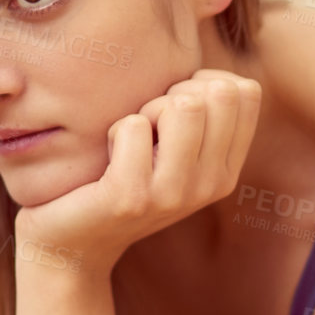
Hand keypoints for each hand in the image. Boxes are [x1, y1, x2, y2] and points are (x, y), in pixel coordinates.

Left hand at [13, 69, 261, 275]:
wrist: (70, 242)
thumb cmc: (117, 176)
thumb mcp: (170, 146)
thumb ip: (199, 110)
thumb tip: (212, 72)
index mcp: (227, 169)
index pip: (244, 91)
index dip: (203, 83)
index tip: (172, 112)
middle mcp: (212, 185)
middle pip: (215, 92)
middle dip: (173, 94)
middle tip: (145, 130)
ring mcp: (175, 194)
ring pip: (182, 105)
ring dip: (145, 110)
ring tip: (127, 143)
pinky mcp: (132, 198)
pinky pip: (132, 126)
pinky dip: (112, 131)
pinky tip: (105, 162)